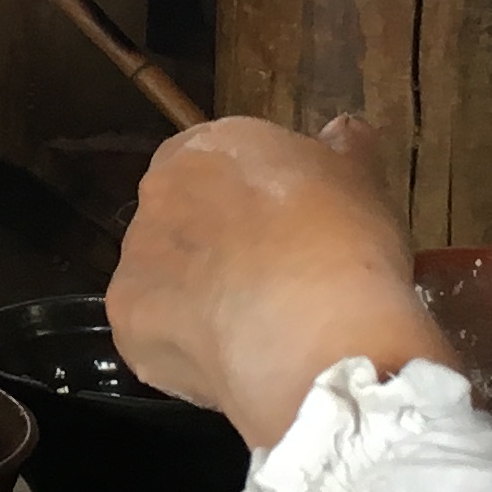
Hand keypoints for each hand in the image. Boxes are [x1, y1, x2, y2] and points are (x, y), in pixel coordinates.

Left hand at [106, 115, 455, 451]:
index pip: (213, 160)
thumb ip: (343, 149)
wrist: (317, 331)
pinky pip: (155, 330)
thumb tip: (342, 131)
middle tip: (265, 278)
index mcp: (209, 146)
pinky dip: (184, 345)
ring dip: (195, 294)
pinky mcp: (129, 319)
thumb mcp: (363, 181)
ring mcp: (136, 256)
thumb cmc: (345, 242)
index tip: (278, 226)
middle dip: (214, 243)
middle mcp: (159, 191)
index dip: (245, 196)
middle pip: (180, 215)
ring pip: (163, 274)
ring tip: (249, 327)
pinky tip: (229, 359)